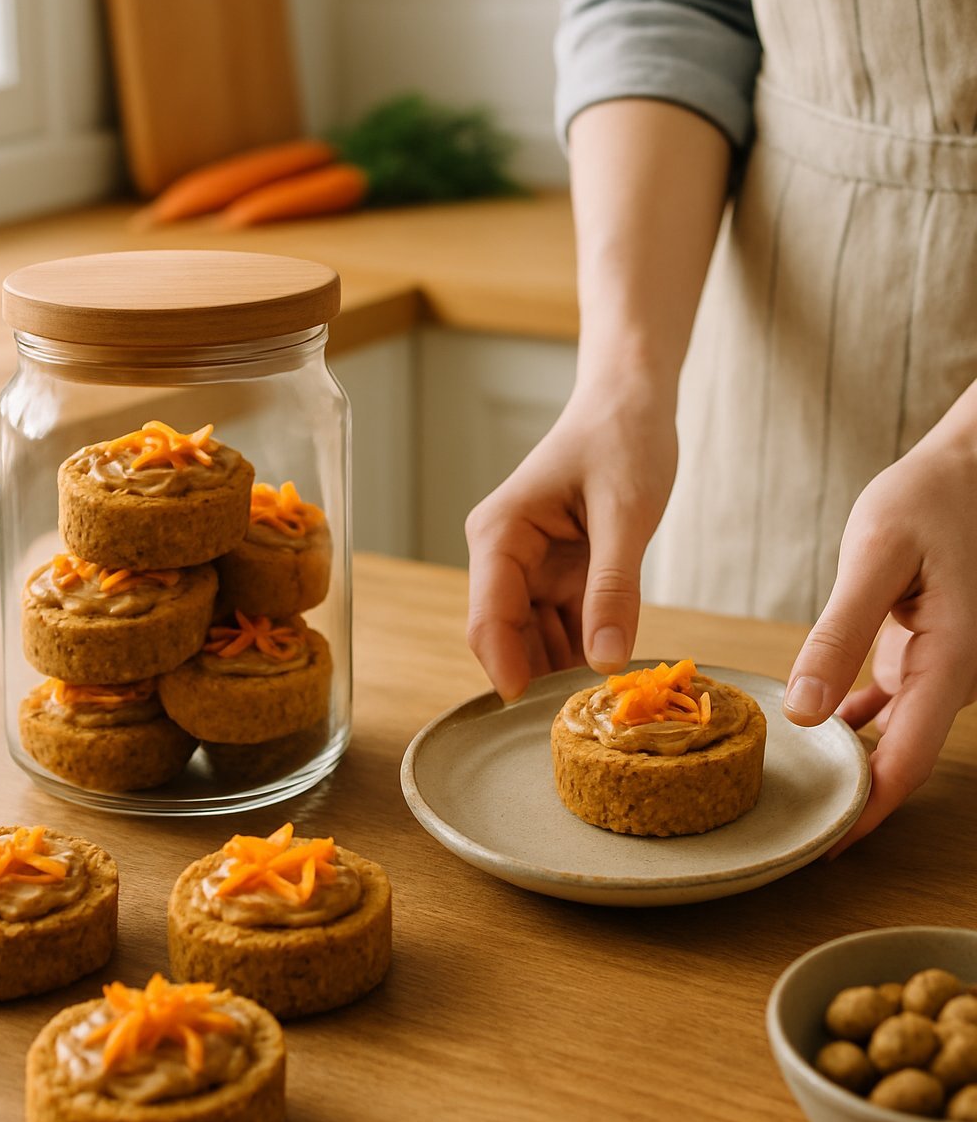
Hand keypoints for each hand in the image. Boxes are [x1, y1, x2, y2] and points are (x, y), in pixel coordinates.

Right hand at [466, 386, 676, 701]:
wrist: (633, 401)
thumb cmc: (623, 438)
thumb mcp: (626, 513)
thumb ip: (614, 586)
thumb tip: (605, 660)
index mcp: (499, 535)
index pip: (489, 620)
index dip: (510, 672)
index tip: (542, 720)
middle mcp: (503, 558)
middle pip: (509, 640)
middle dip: (546, 678)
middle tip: (596, 714)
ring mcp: (530, 570)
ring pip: (539, 642)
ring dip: (571, 668)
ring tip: (617, 697)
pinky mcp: (559, 576)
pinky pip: (567, 628)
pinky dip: (592, 647)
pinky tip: (622, 667)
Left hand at [783, 405, 976, 852]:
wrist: (967, 470)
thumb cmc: (929, 500)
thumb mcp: (876, 555)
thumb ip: (840, 632)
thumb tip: (803, 711)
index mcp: (951, 663)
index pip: (906, 763)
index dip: (864, 813)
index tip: (817, 848)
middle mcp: (951, 678)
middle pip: (899, 762)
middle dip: (849, 800)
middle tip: (782, 827)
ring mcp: (938, 670)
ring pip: (891, 738)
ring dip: (845, 763)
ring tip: (782, 789)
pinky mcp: (920, 654)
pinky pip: (885, 707)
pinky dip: (848, 725)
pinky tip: (804, 734)